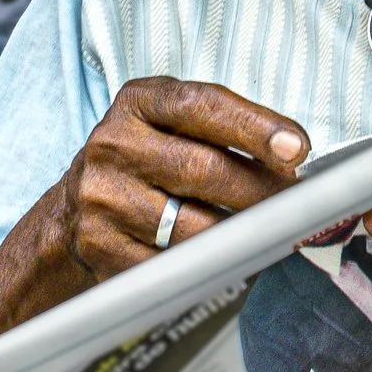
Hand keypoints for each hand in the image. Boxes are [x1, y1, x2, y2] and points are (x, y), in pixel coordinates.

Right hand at [43, 78, 307, 283]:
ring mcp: (103, 198)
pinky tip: (228, 262)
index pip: (203, 106)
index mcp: (139, 104)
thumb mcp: (172, 124)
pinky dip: (210, 267)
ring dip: (242, 235)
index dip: (254, 127)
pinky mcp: (102, 247)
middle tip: (297, 204)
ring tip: (268, 234)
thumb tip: (293, 155)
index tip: (298, 149)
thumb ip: (226, 128)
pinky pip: (173, 265)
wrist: (73, 211)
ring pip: (195, 226)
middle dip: (263, 190)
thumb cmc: (145, 162)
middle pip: (206, 170)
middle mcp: (114, 145)